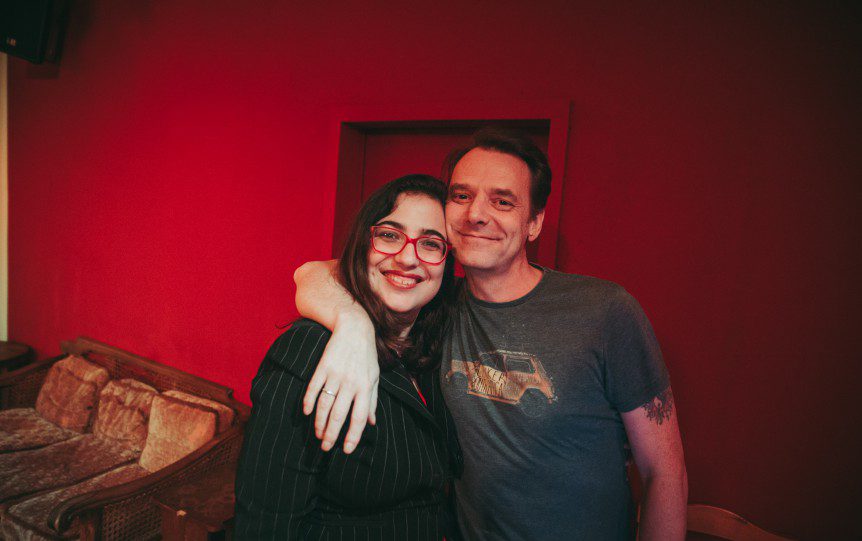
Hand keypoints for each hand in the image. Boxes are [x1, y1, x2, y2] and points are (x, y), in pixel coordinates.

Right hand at [303, 313, 378, 453]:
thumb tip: (372, 423)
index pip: (359, 417)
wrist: (354, 327)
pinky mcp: (323, 366)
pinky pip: (314, 387)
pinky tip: (307, 413)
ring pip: (325, 404)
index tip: (346, 450)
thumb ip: (372, 401)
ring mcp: (336, 374)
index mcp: (365, 387)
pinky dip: (309, 401)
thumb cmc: (366, 356)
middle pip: (339, 415)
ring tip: (318, 434)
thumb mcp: (374, 377)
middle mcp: (351, 382)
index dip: (353, 436)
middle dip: (332, 434)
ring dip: (320, 422)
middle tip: (326, 448)